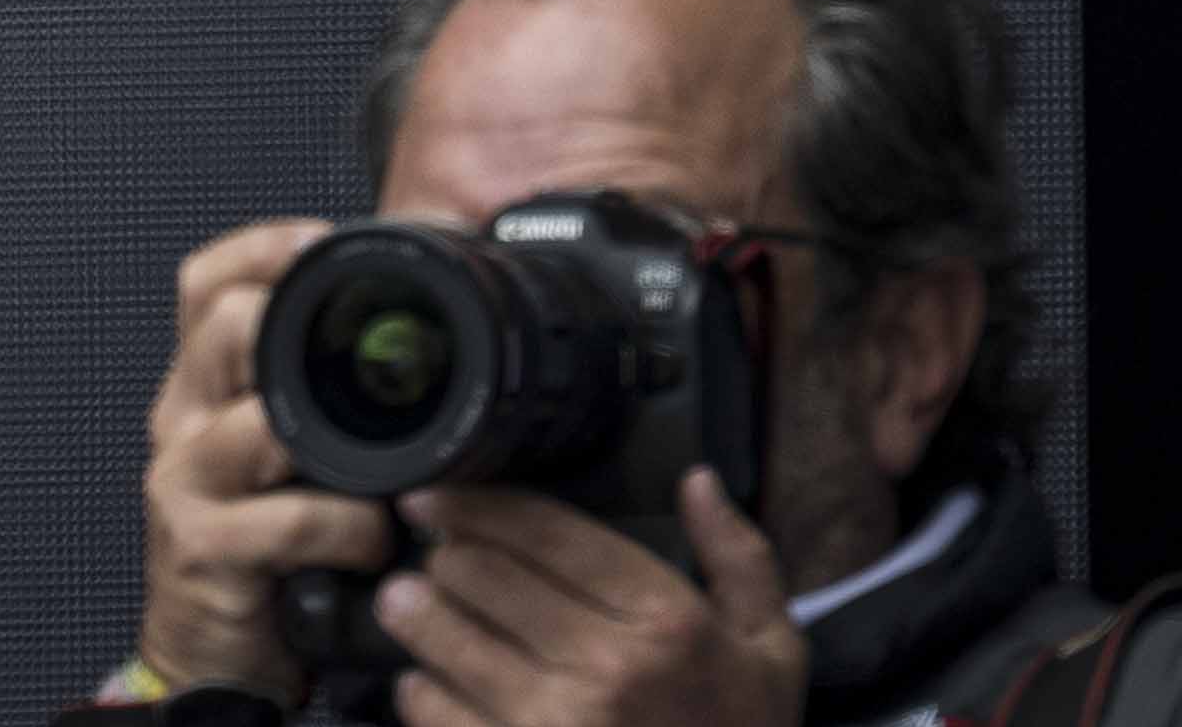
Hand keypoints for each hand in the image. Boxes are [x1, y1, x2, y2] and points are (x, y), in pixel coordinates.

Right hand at [138, 220, 399, 702]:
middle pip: (223, 326)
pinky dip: (347, 528)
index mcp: (201, 388)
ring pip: (261, 422)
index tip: (325, 237)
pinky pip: (289, 518)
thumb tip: (407, 344)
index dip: (261, 247)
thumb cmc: (262, 553)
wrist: (212, 655)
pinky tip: (371, 543)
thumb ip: (315, 403)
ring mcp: (184, 479)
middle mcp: (181, 419)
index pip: (203, 283)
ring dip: (343, 449)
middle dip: (299, 330)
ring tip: (392, 479)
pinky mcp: (202, 543)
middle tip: (375, 359)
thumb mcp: (282, 463)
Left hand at [371, 477, 801, 726]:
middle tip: (436, 561)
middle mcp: (606, 667)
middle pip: (475, 573)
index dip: (472, 505)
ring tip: (410, 604)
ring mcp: (553, 722)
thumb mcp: (771, 651)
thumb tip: (697, 479)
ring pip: (439, 632)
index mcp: (665, 622)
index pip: (543, 532)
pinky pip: (429, 705)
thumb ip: (739, 559)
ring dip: (414, 611)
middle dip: (444, 558)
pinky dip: (420, 686)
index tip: (432, 500)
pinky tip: (434, 680)